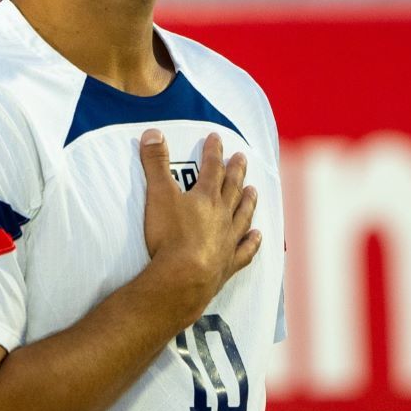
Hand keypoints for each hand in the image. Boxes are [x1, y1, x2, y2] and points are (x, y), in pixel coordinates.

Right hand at [140, 130, 260, 322]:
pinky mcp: (229, 263)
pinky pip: (245, 250)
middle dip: (236, 171)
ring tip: (254, 190)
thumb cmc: (169, 236)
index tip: (216, 138)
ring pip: (243, 215)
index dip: (213, 151)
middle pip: (232, 188)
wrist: (183, 277)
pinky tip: (257, 236)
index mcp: (206, 197)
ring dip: (248, 201)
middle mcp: (222, 215)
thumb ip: (155, 163)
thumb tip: (152, 132)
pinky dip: (252, 242)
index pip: (212, 168)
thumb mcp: (158, 194)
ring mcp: (228, 239)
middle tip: (242, 157)